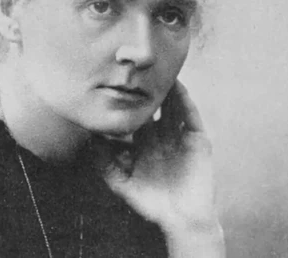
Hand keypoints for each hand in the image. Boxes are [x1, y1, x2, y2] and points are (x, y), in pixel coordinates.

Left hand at [93, 81, 220, 234]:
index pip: (135, 115)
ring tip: (157, 69)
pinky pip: (190, 114)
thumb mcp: (121, 180)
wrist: (180, 219)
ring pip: (172, 105)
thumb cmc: (150, 201)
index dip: (126, 102)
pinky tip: (177, 86)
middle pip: (153, 106)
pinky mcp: (197, 138)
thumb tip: (90, 136)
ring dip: (166, 88)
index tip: (114, 84)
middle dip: (145, 90)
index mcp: (144, 141)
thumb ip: (103, 161)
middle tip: (135, 70)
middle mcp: (161, 134)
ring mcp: (179, 135)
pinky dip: (184, 99)